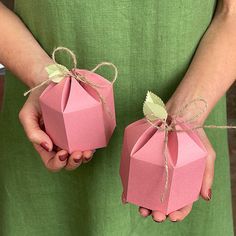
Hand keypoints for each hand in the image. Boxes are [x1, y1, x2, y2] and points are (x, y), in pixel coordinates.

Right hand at [19, 85, 94, 171]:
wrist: (50, 84)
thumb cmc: (37, 100)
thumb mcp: (28, 115)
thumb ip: (33, 132)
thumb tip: (48, 147)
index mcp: (46, 145)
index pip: (52, 162)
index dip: (58, 163)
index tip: (63, 153)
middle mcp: (60, 144)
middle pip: (68, 163)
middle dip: (74, 162)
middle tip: (78, 154)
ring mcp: (72, 138)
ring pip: (80, 156)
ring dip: (85, 158)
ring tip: (88, 151)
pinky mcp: (81, 130)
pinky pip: (88, 143)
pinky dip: (91, 146)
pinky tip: (93, 143)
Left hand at [122, 99, 215, 221]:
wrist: (178, 115)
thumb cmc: (194, 136)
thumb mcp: (206, 154)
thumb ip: (206, 175)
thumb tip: (206, 197)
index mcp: (183, 181)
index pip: (182, 202)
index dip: (178, 212)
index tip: (173, 217)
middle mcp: (168, 178)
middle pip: (162, 201)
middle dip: (158, 211)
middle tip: (154, 215)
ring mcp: (155, 171)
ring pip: (148, 192)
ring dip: (144, 204)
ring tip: (141, 209)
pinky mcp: (144, 162)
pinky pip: (137, 177)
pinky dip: (131, 189)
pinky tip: (127, 196)